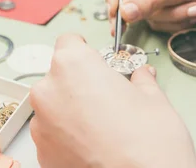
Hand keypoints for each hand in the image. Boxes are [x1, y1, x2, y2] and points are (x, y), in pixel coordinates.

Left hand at [30, 34, 195, 167]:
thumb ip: (140, 80)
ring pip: (54, 105)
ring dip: (72, 109)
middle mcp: (48, 90)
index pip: (69, 42)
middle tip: (107, 97)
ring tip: (102, 127)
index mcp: (73, 65)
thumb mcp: (154, 99)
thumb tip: (141, 76)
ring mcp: (41, 124)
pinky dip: (67, 135)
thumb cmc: (149, 144)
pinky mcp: (41, 154)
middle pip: (60, 74)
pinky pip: (52, 133)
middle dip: (80, 82)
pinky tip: (93, 145)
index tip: (98, 62)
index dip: (86, 51)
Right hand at [104, 0, 195, 33]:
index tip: (117, 12)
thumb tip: (123, 13)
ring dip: (168, 16)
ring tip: (193, 8)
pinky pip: (154, 20)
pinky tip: (192, 12)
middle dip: (149, 10)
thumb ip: (149, 1)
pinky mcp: (157, 6)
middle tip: (157, 17)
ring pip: (142, 13)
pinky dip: (173, 21)